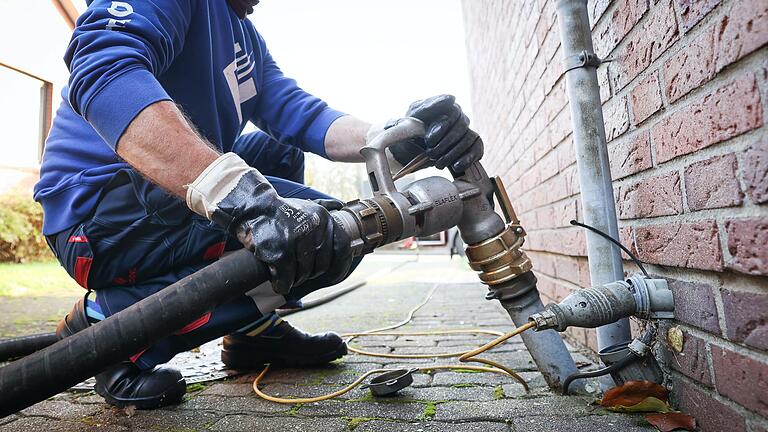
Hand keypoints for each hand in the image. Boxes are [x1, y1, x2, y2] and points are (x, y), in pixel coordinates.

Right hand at [236, 196, 352, 293]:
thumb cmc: (279, 213)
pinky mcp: (280, 252)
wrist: (252, 208)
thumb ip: (326, 215)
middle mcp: (314, 228)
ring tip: (286, 275)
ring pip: (304, 273)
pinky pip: (286, 278)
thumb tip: (342, 212)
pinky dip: (282, 283)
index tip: (333, 275)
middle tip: (299, 273)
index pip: (343, 247)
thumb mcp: (308, 208)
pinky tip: (278, 281)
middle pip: (322, 264)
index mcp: (323, 218)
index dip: (340, 266)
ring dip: (295, 279)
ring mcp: (297, 240)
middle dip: (310, 273)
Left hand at [388, 95, 483, 172]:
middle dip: (445, 143)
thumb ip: (430, 105)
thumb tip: (452, 99)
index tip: (429, 141)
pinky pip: (477, 150)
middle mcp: (461, 118)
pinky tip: (456, 166)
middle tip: (431, 154)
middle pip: (461, 128)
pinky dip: (467, 159)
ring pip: (467, 140)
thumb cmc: (413, 129)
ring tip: (438, 163)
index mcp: (449, 107)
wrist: (411, 149)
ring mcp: (468, 132)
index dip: (442, 128)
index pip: (454, 112)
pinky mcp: (473, 146)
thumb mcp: (416, 115)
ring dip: (452, 154)